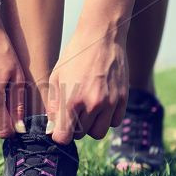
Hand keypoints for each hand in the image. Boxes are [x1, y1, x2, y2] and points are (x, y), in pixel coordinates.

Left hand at [47, 27, 128, 143]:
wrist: (101, 37)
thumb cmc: (74, 57)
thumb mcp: (55, 78)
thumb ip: (53, 105)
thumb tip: (52, 128)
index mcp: (71, 100)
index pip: (64, 137)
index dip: (60, 135)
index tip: (59, 128)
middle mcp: (92, 104)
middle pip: (80, 135)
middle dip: (74, 128)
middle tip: (73, 112)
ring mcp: (110, 102)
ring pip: (98, 133)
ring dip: (91, 126)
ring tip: (87, 110)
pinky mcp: (122, 99)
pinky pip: (114, 123)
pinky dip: (107, 119)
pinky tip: (101, 106)